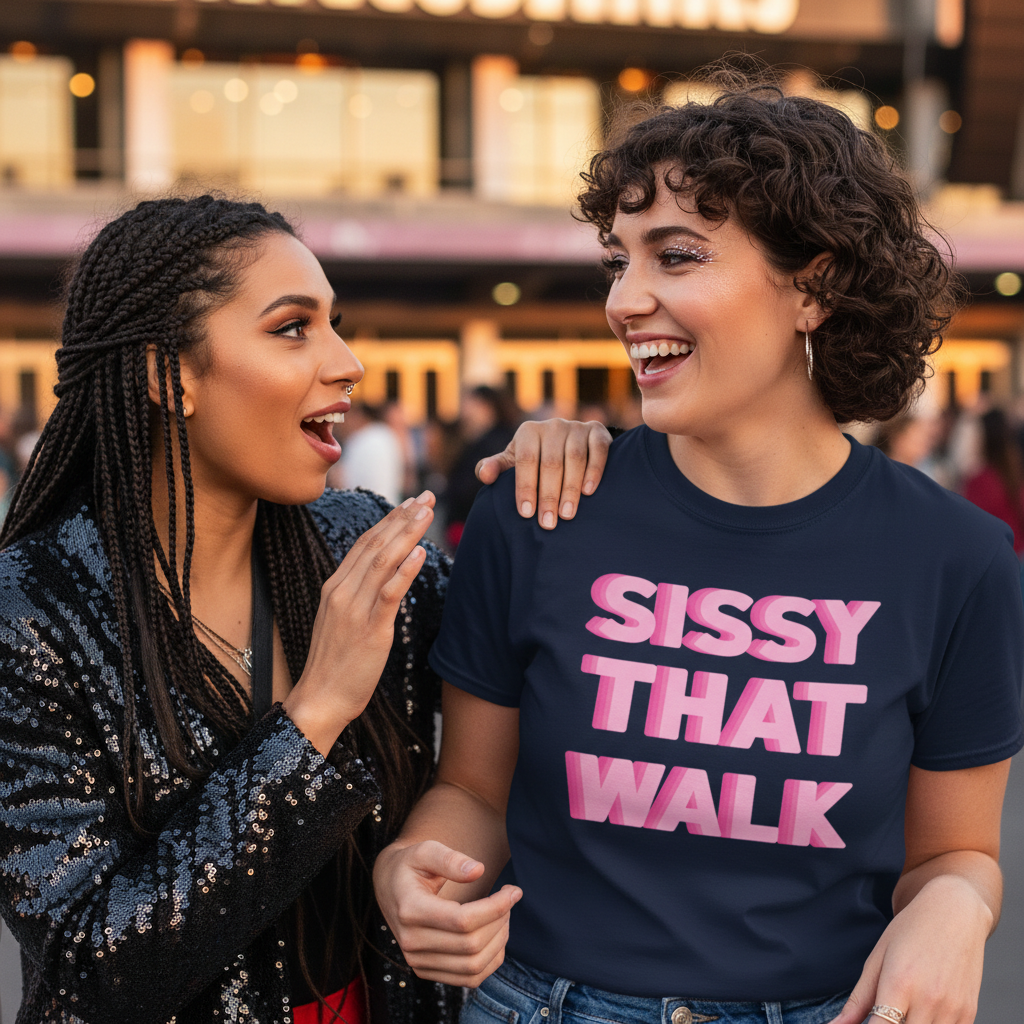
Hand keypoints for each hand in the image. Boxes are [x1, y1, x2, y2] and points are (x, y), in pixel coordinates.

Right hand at [283, 491, 434, 754]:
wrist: (320, 699)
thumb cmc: (335, 664)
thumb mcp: (342, 620)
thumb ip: (359, 596)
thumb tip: (383, 578)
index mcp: (336, 587)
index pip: (365, 543)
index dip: (389, 520)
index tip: (410, 503)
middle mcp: (343, 591)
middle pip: (376, 544)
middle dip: (403, 517)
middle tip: (427, 497)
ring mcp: (355, 609)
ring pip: (383, 561)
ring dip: (407, 533)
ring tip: (427, 513)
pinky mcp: (370, 630)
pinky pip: (388, 594)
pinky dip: (405, 571)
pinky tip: (420, 553)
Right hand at [373, 839, 521, 986]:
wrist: (389, 886)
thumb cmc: (410, 865)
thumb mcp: (425, 850)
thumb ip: (450, 859)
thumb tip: (478, 870)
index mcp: (410, 910)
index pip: (463, 920)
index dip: (495, 907)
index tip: (513, 890)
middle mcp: (411, 941)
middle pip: (471, 945)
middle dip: (500, 921)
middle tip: (509, 898)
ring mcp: (417, 960)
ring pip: (472, 967)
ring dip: (498, 942)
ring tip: (504, 915)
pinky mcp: (425, 970)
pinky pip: (468, 979)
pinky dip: (490, 962)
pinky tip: (495, 936)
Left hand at [475, 419, 611, 529]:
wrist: (569, 440)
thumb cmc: (535, 457)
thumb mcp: (513, 461)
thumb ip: (496, 467)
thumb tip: (484, 475)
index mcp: (528, 432)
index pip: (526, 460)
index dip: (525, 487)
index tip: (526, 513)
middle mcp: (552, 426)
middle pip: (551, 463)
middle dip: (548, 495)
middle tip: (548, 522)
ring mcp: (577, 427)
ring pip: (575, 458)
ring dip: (571, 488)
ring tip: (567, 515)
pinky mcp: (597, 432)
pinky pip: (598, 450)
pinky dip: (594, 471)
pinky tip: (589, 492)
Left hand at [829, 875, 992, 1023]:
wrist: (955, 912)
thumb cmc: (912, 930)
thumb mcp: (878, 958)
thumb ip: (859, 998)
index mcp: (899, 983)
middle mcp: (928, 1000)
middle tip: (884, 1011)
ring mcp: (952, 1010)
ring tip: (903, 1008)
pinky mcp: (968, 1015)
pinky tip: (921, 1012)